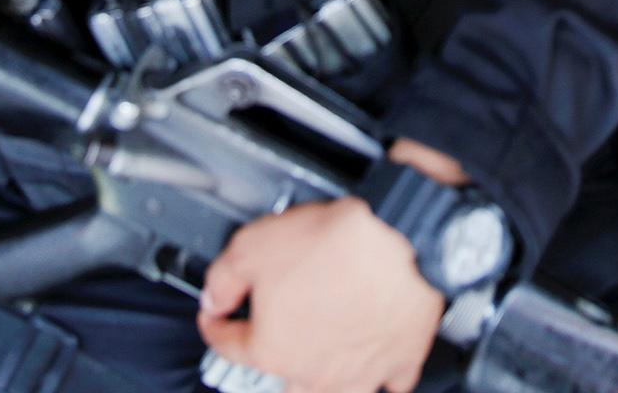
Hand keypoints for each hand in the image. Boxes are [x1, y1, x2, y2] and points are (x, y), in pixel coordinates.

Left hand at [198, 196, 443, 392]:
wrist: (404, 240)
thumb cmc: (336, 244)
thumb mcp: (252, 245)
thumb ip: (222, 278)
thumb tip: (214, 297)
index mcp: (272, 349)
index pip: (227, 344)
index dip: (214, 323)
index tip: (216, 314)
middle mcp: (313, 371)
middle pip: (282, 380)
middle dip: (272, 359)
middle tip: (271, 338)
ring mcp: (360, 372)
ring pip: (334, 392)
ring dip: (322, 380)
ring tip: (317, 361)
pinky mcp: (400, 360)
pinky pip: (390, 384)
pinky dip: (381, 376)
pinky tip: (375, 362)